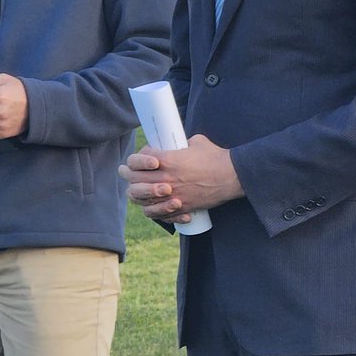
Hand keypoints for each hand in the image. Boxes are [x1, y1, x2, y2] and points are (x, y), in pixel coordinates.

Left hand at [118, 134, 243, 222]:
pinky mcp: (180, 207)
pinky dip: (152, 210)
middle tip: (124, 171)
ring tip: (133, 190)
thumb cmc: (215, 157)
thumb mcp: (196, 142)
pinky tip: (151, 206)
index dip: (135, 158)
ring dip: (135, 194)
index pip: (138, 160)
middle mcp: (166, 179)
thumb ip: (181, 143)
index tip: (141, 156)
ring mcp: (172, 195)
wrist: (231, 176)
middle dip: (126, 174)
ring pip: (142, 200)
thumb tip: (177, 144)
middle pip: (134, 180)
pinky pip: (158, 214)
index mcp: (167, 160)